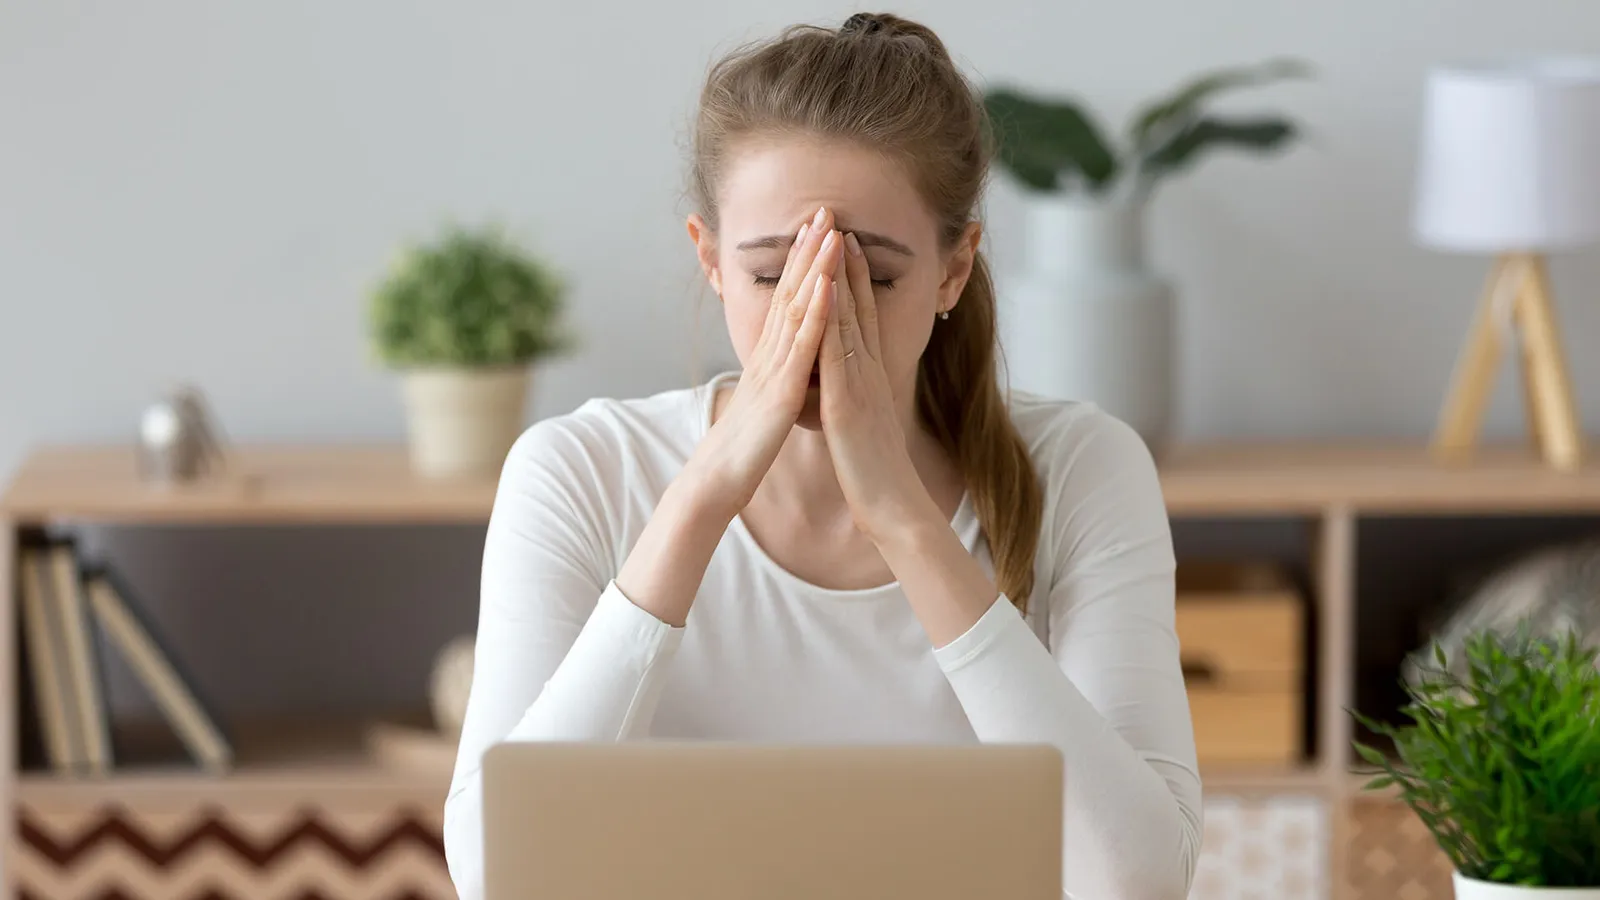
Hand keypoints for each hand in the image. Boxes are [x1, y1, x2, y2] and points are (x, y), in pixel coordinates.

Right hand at [687, 207, 843, 517]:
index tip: (817, 232)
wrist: (715, 484)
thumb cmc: (740, 452)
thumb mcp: (762, 407)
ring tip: (830, 233)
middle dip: (807, 251)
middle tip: (825, 211)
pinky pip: (800, 349)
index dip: (802, 265)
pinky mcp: (781, 393)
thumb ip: (772, 383)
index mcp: (769, 360)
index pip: (787, 302)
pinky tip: (827, 287)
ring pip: (795, 311)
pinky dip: (814, 315)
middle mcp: (769, 356)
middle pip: (790, 293)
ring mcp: (774, 371)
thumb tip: (779, 371)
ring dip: (813, 269)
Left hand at [818, 231, 936, 540]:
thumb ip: (857, 401)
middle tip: (836, 219)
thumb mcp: (864, 427)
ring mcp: (860, 384)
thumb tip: (848, 390)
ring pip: (848, 320)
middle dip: (844, 261)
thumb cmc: (874, 474)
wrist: (893, 508)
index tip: (843, 242)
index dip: (853, 278)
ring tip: (831, 236)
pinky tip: (822, 292)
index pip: (862, 317)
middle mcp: (868, 371)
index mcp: (869, 377)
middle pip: (857, 306)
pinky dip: (831, 319)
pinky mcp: (849, 402)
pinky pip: (838, 354)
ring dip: (839, 276)